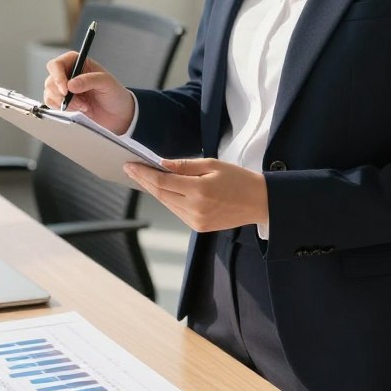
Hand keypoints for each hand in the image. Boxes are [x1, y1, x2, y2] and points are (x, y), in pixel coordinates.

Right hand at [43, 53, 134, 133]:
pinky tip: (78, 109)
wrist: (117, 114)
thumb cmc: (114, 94)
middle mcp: (68, 74)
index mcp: (77, 63)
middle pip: (50, 80)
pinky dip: (63, 109)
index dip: (57, 76)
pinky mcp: (62, 102)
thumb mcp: (106, 83)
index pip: (57, 65)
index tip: (66, 90)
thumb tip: (71, 84)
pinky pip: (51, 104)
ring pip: (50, 93)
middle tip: (79, 102)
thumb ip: (89, 80)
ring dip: (66, 103)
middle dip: (63, 94)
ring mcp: (64, 89)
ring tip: (83, 105)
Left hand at [123, 158, 268, 231]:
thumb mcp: (213, 164)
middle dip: (143, 181)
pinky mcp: (199, 227)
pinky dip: (167, 199)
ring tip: (142, 177)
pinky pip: (176, 211)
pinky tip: (160, 189)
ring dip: (153, 190)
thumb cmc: (239, 179)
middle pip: (160, 194)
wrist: (260, 202)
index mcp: (199, 190)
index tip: (130, 165)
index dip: (143, 174)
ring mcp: (196, 221)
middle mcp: (195, 209)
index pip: (162, 182)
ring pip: (166, 203)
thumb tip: (161, 164)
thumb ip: (185, 165)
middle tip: (130, 169)